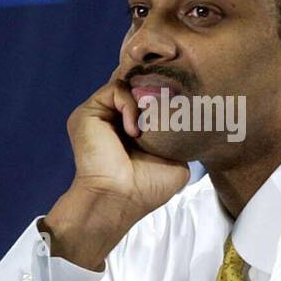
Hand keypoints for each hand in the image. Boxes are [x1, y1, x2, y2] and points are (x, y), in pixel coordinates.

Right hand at [45, 68, 190, 269]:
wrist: (119, 197)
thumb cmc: (146, 187)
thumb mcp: (176, 159)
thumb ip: (179, 135)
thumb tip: (193, 116)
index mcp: (131, 128)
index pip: (149, 96)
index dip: (166, 92)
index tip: (185, 99)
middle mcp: (114, 118)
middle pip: (138, 85)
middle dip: (157, 88)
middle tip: (172, 103)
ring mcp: (100, 114)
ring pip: (127, 83)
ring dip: (144, 99)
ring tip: (149, 125)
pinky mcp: (88, 113)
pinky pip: (114, 90)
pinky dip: (130, 105)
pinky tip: (134, 131)